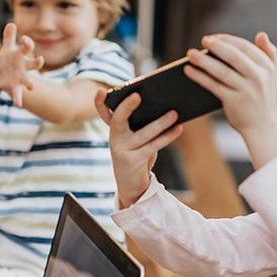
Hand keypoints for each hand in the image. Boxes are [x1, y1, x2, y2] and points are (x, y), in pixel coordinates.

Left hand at [0, 23, 43, 106]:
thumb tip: (11, 24)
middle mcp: (24, 67)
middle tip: (40, 59)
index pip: (28, 48)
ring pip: (28, 81)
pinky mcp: (14, 87)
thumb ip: (9, 37)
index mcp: (22, 56)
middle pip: (34, 64)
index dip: (28, 43)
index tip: (24, 39)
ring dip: (30, 83)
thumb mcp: (7, 48)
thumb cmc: (7, 59)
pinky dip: (18, 99)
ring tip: (32, 86)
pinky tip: (18, 105)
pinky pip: (17, 94)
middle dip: (37, 62)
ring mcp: (21, 78)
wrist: (3, 74)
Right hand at [95, 90, 182, 207]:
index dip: (99, 103)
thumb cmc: (136, 155)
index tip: (101, 91)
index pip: (104, 113)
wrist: (131, 184)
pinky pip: (153, 146)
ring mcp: (122, 151)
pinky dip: (167, 136)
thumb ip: (140, 124)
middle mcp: (114, 139)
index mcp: (114, 130)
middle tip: (138, 95)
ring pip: (142, 134)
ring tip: (174, 113)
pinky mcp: (133, 162)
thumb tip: (165, 107)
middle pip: (118, 119)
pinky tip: (178, 128)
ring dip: (160, 123)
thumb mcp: (135, 138)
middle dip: (126, 107)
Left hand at [183, 32, 276, 135]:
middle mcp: (258, 77)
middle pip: (234, 56)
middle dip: (217, 46)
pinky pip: (213, 85)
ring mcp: (246, 90)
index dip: (228, 40)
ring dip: (203, 60)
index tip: (213, 37)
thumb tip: (261, 34)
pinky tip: (188, 70)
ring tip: (190, 54)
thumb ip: (269, 53)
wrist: (263, 126)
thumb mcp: (271, 74)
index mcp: (266, 66)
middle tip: (203, 40)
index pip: (245, 47)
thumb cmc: (263, 96)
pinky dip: (199, 76)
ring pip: (221, 71)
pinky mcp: (233, 101)